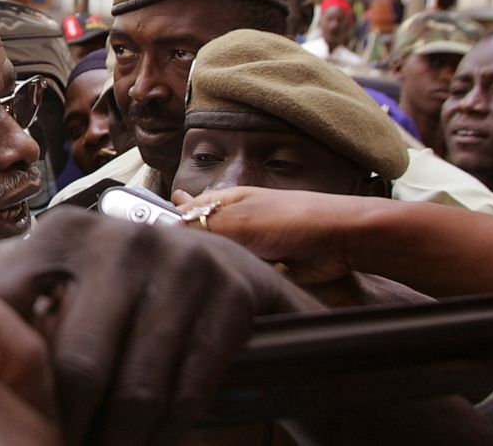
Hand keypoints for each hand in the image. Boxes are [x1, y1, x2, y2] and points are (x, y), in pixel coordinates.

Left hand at [0, 207, 323, 444]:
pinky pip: (189, 392)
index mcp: (59, 233)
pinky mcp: (227, 293)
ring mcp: (178, 262)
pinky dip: (165, 435)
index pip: (3, 310)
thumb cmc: (114, 285)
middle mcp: (116, 239)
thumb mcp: (54, 274)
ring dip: (117, 442)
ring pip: (135, 390)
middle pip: (76, 365)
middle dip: (66, 427)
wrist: (220, 266)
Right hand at [172, 186, 371, 285]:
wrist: (341, 242)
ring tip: (193, 282)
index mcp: (221, 202)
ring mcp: (245, 248)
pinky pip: (234, 280)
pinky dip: (230, 284)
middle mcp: (229, 224)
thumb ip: (201, 227)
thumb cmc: (295, 218)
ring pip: (214, 264)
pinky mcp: (258, 271)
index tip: (152, 247)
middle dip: (187, 256)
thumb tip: (165, 234)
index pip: (181, 215)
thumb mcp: (240, 220)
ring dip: (211, 272)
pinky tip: (222, 289)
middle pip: (195, 243)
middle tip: (172, 270)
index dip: (165, 229)